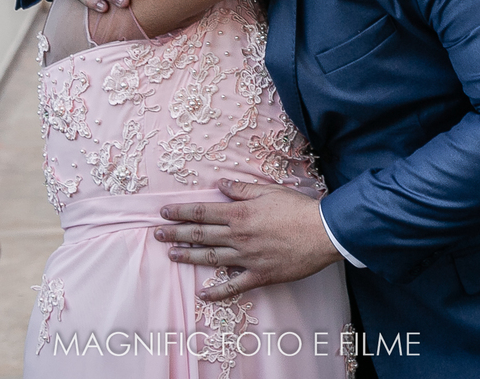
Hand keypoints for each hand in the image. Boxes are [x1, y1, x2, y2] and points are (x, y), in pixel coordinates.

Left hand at [155, 179, 341, 301]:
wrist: (322, 233)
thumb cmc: (297, 208)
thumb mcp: (268, 191)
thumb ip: (241, 189)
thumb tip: (220, 184)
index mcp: (239, 214)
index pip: (201, 213)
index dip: (180, 212)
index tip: (163, 212)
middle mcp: (238, 237)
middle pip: (200, 235)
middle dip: (175, 234)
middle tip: (156, 234)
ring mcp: (247, 258)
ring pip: (211, 258)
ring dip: (189, 257)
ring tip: (171, 255)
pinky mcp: (260, 275)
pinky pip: (234, 286)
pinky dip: (217, 291)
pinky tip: (202, 294)